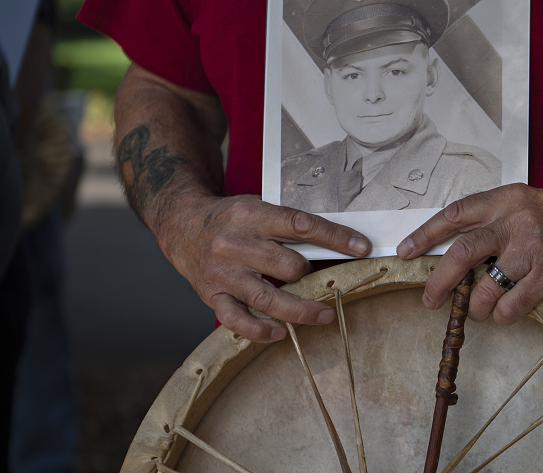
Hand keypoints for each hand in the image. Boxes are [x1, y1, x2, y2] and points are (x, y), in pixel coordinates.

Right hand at [159, 194, 370, 342]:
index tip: (361, 247)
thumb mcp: (258, 208)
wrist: (181, 222)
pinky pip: (236, 320)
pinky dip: (259, 330)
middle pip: (288, 265)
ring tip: (325, 315)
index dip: (336, 238)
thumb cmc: (230, 217)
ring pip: (267, 298)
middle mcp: (236, 243)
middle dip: (310, 272)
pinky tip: (279, 333)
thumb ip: (287, 226)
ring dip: (301, 310)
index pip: (301, 226)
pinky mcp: (210, 294)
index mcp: (252, 215)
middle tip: (324, 277)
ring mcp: (222, 272)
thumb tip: (333, 244)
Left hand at [396, 184, 542, 323]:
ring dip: (473, 307)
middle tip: (430, 299)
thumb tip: (454, 250)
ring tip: (476, 311)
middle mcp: (516, 220)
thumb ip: (495, 221)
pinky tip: (504, 314)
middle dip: (438, 281)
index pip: (455, 214)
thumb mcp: (529, 206)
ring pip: (483, 287)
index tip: (405, 251)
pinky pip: (509, 306)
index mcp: (507, 199)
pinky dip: (500, 316)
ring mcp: (532, 249)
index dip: (425, 234)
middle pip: (462, 252)